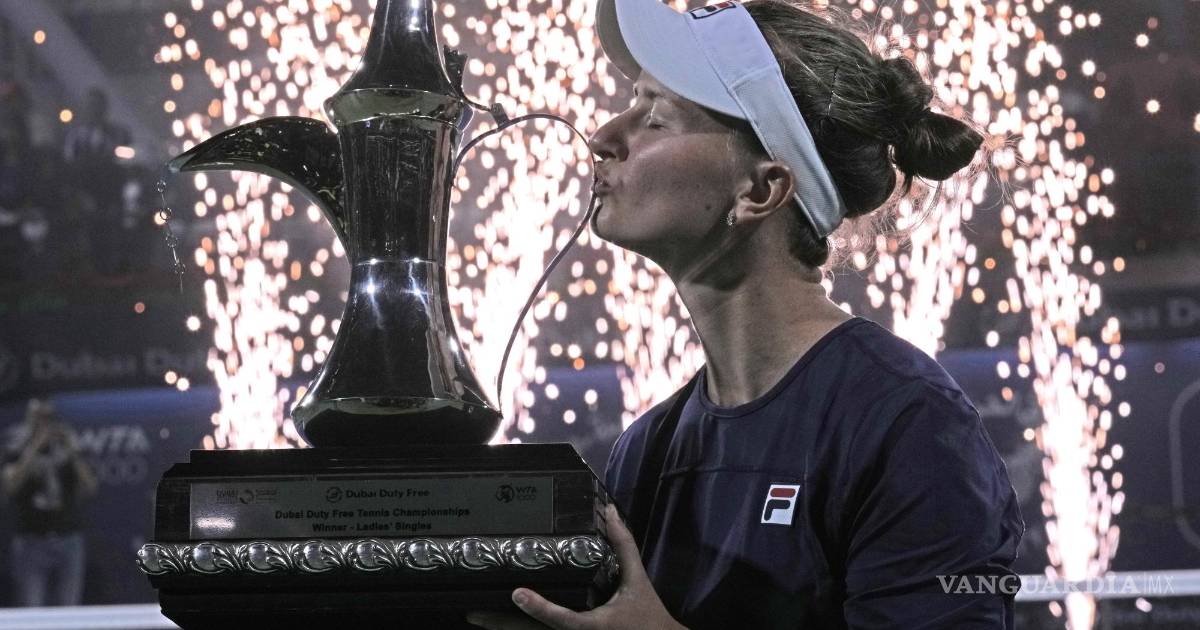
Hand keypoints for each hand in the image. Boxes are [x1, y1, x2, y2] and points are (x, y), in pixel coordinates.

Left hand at [466, 504, 684, 629]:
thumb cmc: (647, 615)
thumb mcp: (636, 580)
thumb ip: (623, 545)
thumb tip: (611, 511)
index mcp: (593, 625)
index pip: (561, 618)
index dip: (539, 607)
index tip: (517, 593)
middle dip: (502, 625)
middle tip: (472, 613)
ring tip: (476, 617)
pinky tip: (503, 623)